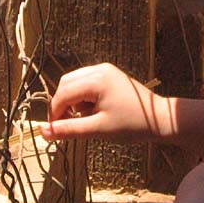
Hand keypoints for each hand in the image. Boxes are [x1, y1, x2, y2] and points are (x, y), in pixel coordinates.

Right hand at [40, 63, 172, 142]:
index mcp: (96, 80)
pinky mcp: (109, 75)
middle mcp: (99, 70)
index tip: (56, 132)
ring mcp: (105, 70)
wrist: (160, 119)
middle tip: (69, 126)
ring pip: (74, 83)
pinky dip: (82, 97)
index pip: (63, 94)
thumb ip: (69, 129)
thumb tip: (43, 133)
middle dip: (62, 105)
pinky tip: (93, 112)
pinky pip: (85, 83)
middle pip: (65, 84)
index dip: (55, 113)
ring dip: (72, 101)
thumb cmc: (132, 125)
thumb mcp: (98, 129)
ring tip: (85, 119)